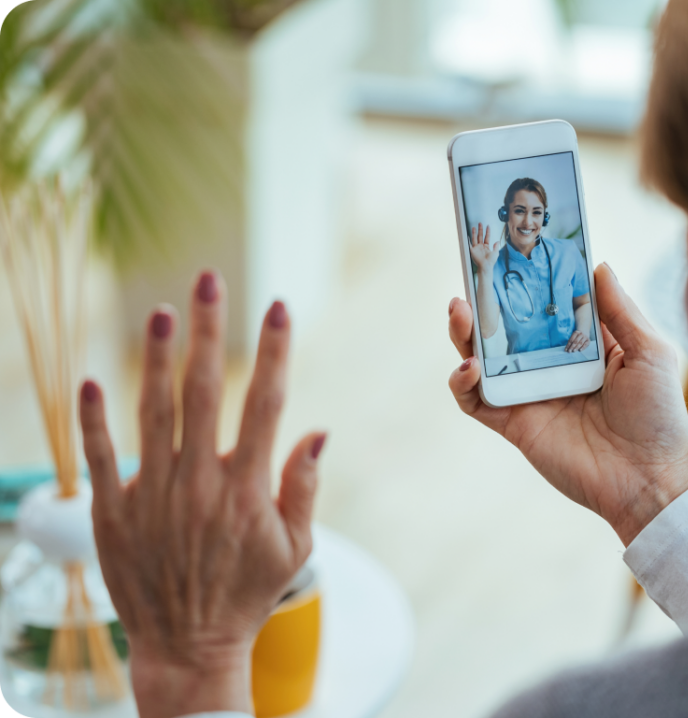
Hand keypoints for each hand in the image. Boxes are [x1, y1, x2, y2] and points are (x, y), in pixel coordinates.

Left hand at [79, 271, 324, 717]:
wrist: (189, 646)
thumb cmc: (247, 592)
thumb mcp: (294, 546)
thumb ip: (303, 485)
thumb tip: (318, 429)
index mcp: (247, 488)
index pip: (265, 403)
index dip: (274, 351)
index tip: (279, 306)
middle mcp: (199, 483)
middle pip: (203, 391)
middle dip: (209, 330)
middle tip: (209, 280)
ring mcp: (152, 496)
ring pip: (153, 413)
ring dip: (156, 359)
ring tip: (161, 312)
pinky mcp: (114, 514)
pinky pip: (103, 457)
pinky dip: (96, 418)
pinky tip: (93, 380)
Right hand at [448, 264, 687, 545]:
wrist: (649, 478)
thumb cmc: (660, 416)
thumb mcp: (649, 353)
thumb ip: (619, 311)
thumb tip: (598, 265)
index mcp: (582, 344)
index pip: (546, 303)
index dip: (528, 278)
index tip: (513, 248)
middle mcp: (551, 364)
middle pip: (506, 325)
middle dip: (484, 299)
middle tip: (472, 271)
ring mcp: (529, 393)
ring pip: (482, 357)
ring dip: (464, 332)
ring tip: (460, 309)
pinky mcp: (514, 424)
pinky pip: (476, 400)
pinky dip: (462, 383)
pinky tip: (468, 367)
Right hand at [469, 223, 499, 272]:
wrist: (485, 266)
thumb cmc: (490, 261)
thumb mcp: (496, 253)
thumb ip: (496, 247)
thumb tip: (497, 241)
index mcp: (486, 247)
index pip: (487, 237)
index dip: (487, 231)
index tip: (488, 226)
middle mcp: (481, 246)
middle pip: (480, 236)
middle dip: (480, 229)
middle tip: (480, 223)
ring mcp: (476, 248)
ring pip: (475, 238)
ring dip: (474, 232)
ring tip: (474, 227)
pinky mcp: (472, 250)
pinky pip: (470, 243)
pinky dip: (469, 239)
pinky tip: (468, 234)